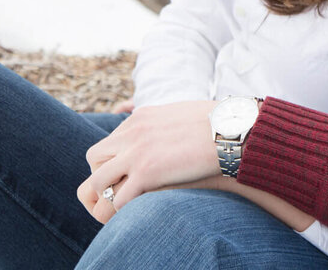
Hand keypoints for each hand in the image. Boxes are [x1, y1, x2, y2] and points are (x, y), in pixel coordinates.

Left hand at [77, 100, 220, 222]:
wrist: (232, 129)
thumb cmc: (219, 124)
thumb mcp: (182, 114)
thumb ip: (165, 123)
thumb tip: (170, 130)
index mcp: (140, 117)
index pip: (110, 141)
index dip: (115, 160)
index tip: (128, 172)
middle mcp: (132, 132)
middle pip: (94, 158)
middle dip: (102, 175)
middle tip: (121, 188)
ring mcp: (137, 153)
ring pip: (97, 182)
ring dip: (106, 196)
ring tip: (124, 205)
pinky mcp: (147, 174)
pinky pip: (117, 201)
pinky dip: (121, 211)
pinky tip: (135, 213)